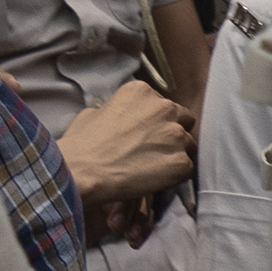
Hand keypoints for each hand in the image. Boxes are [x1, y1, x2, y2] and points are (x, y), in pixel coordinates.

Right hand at [55, 75, 193, 221]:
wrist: (83, 171)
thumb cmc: (83, 144)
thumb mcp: (95, 112)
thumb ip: (119, 110)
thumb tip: (123, 118)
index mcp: (143, 91)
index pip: (163, 104)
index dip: (157, 121)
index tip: (147, 133)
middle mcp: (164, 108)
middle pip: (183, 119)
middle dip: (173, 132)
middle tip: (156, 149)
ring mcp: (175, 135)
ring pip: (188, 144)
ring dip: (176, 153)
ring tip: (154, 167)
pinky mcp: (181, 161)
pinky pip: (187, 167)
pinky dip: (175, 174)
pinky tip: (157, 179)